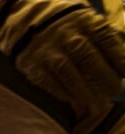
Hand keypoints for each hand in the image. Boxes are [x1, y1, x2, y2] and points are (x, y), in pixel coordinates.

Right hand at [2, 6, 124, 105]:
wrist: (28, 23)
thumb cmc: (68, 28)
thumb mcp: (87, 24)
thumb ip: (104, 40)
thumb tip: (122, 66)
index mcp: (84, 23)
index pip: (106, 41)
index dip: (118, 59)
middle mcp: (66, 35)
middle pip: (88, 58)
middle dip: (104, 77)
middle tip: (114, 90)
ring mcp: (48, 50)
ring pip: (67, 73)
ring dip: (83, 90)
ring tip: (94, 101)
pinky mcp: (33, 65)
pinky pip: (49, 82)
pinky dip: (63, 93)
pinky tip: (73, 99)